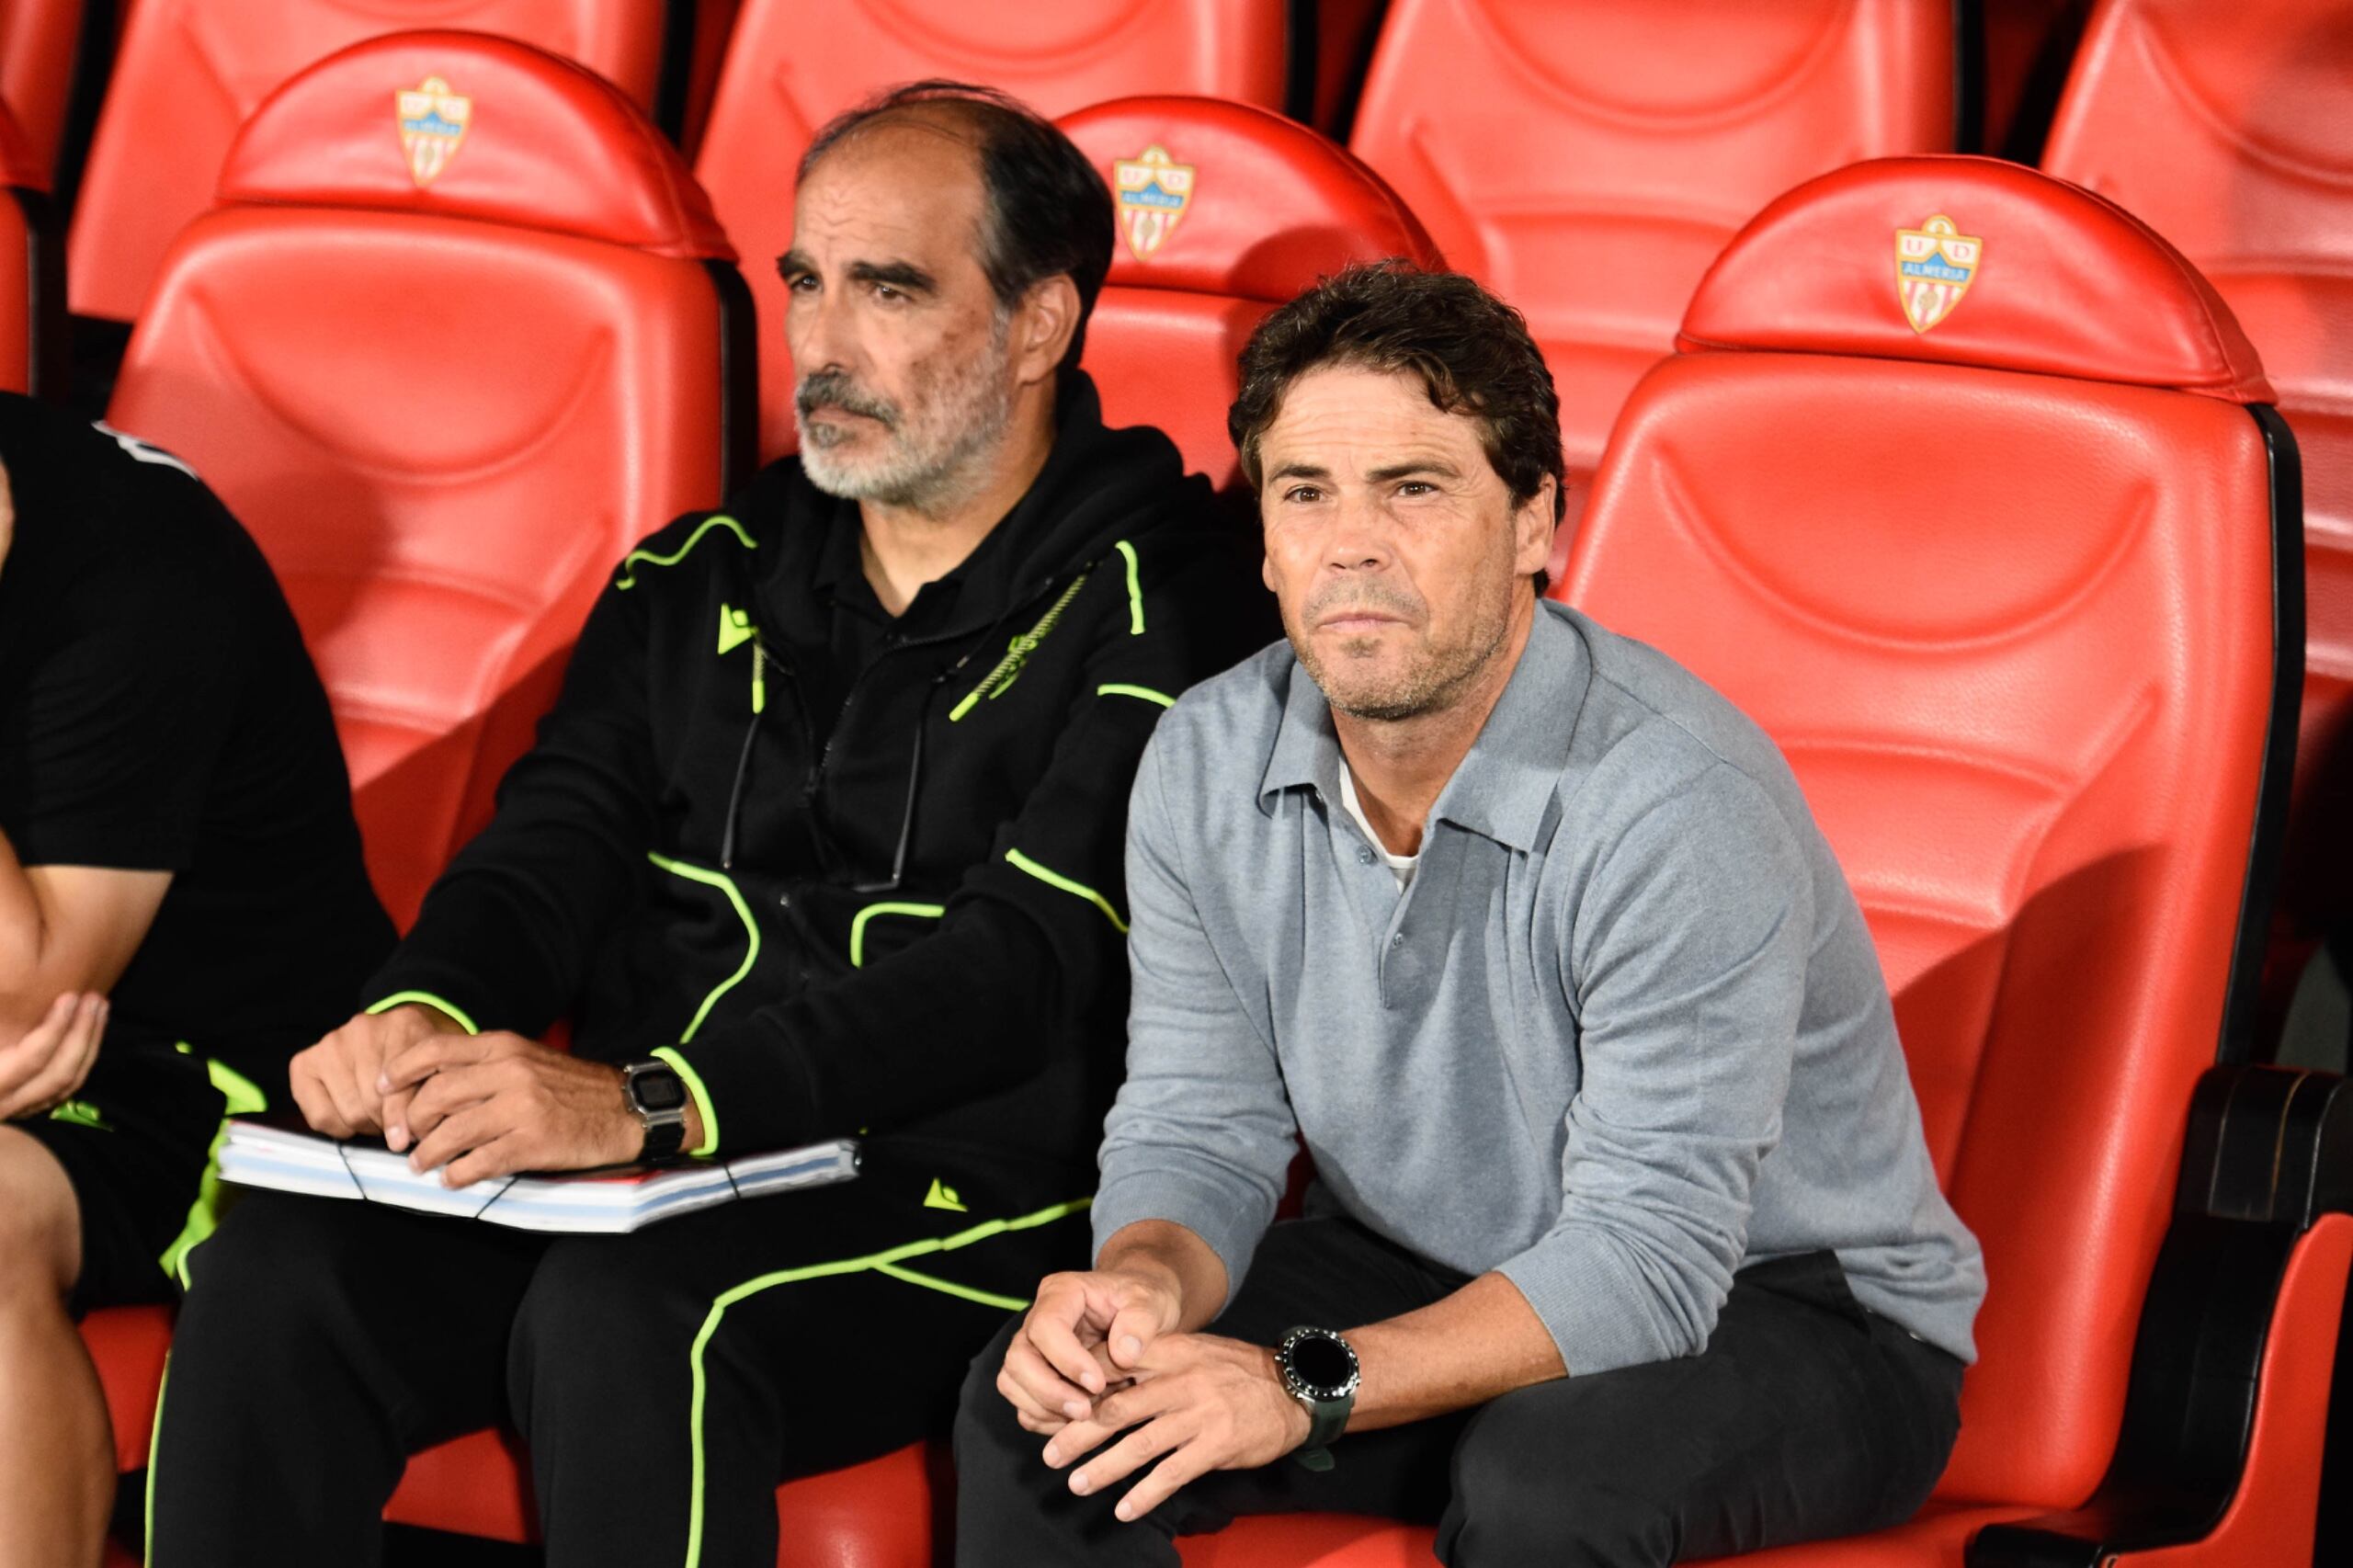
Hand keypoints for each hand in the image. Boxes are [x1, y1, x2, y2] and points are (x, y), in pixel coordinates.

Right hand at [0, 992, 105, 1119]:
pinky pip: (63, 1090)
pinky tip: (88, 1036)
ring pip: (67, 1085)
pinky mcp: (22, 1110)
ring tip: (99, 1010)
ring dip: (89, 1045)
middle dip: (83, 1033)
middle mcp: (5, 1105)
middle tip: (94, 999)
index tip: (71, 997)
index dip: (56, 1028)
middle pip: (60, 1074)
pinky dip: (81, 1061)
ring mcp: (15, 1112)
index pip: (33, 1060)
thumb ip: (0, 1027)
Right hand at [289, 1004, 459, 1139]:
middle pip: (374, 1103)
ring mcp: (331, 1043)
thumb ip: (429, 1096)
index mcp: (403, 1024)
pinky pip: (320, 1116)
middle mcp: (363, 1028)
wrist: (396, 1037)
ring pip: (350, 1112)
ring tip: (377, 1117)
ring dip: (366, 1125)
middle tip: (395, 1123)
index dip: (406, 1118)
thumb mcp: (436, 1070)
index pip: (402, 1086)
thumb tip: (399, 1141)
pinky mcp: (304, 1062)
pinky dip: (338, 1128)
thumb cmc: (419, 1060)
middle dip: (387, 1123)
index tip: (409, 1137)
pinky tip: (352, 1117)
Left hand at [380, 1031, 638, 1186]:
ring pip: (452, 1133)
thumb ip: (486, 1068)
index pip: (436, 1051)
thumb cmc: (573, 1088)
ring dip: (427, 1155)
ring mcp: (521, 1108)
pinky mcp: (532, 1143)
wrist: (625, 1109)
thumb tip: (433, 1087)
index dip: (400, 1071)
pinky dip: (457, 1174)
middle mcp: (510, 1073)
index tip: (382, 1089)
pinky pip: (479, 1162)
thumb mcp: (529, 1060)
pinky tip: (453, 1178)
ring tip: (422, 1165)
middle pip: (436, 1096)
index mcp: (505, 1048)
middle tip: (405, 1141)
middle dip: (411, 1123)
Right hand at [997, 1266, 1183, 1435]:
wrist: (1140, 1309)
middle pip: (1019, 1358)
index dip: (1066, 1360)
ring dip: (1043, 1408)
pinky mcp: (1035, 1373)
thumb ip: (1141, 1321)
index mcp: (1062, 1293)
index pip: (1046, 1326)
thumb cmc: (1143, 1300)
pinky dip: (1043, 1419)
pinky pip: (1022, 1402)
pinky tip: (1075, 1423)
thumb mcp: (1153, 1301)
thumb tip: (1123, 1354)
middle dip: (1048, 1391)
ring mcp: (1033, 1347)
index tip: (1097, 1383)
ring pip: (1012, 1382)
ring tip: (1084, 1416)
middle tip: (1085, 1411)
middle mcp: (1039, 1318)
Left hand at [1045, 1332, 1311, 1521]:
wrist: (1294, 1387)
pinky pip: (1173, 1474)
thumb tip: (1103, 1381)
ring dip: (1103, 1468)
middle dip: (1077, 1434)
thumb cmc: (1236, 1370)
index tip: (1051, 1410)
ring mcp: (1199, 1414)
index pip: (1110, 1367)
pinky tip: (1125, 1510)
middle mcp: (1180, 1380)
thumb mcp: (1194, 1350)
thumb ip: (1153, 1362)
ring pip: (1139, 1445)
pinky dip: (1146, 1494)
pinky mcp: (1217, 1445)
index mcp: (1170, 1352)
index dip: (1077, 1389)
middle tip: (1050, 1455)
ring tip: (1077, 1484)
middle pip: (1115, 1409)